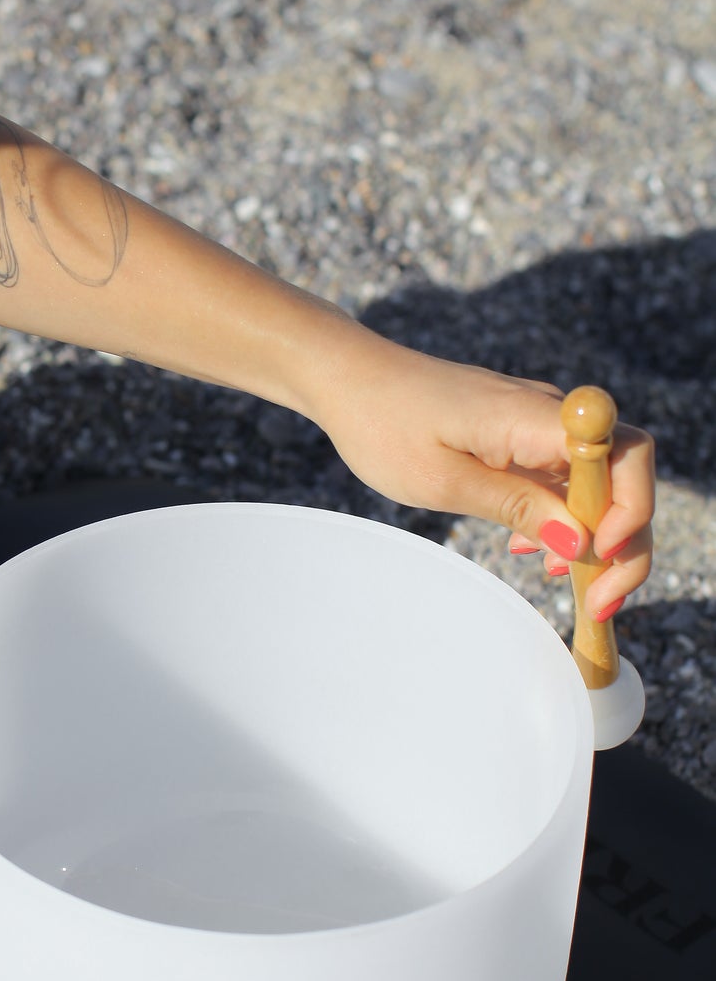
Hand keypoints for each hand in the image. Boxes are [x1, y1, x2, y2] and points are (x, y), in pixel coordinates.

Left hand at [314, 336, 654, 623]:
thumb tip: (581, 542)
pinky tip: (534, 550)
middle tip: (597, 602)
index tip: (597, 561)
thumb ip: (516, 507)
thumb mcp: (443, 481)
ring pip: (599, 480)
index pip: (625, 458)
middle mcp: (548, 415)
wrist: (349, 378)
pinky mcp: (521, 434)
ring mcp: (537, 424)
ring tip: (568, 582)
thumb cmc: (384, 425)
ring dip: (596, 535)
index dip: (631, 513)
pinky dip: (565, 517)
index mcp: (533, 418)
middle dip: (625, 541)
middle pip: (624, 473)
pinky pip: (565, 477)